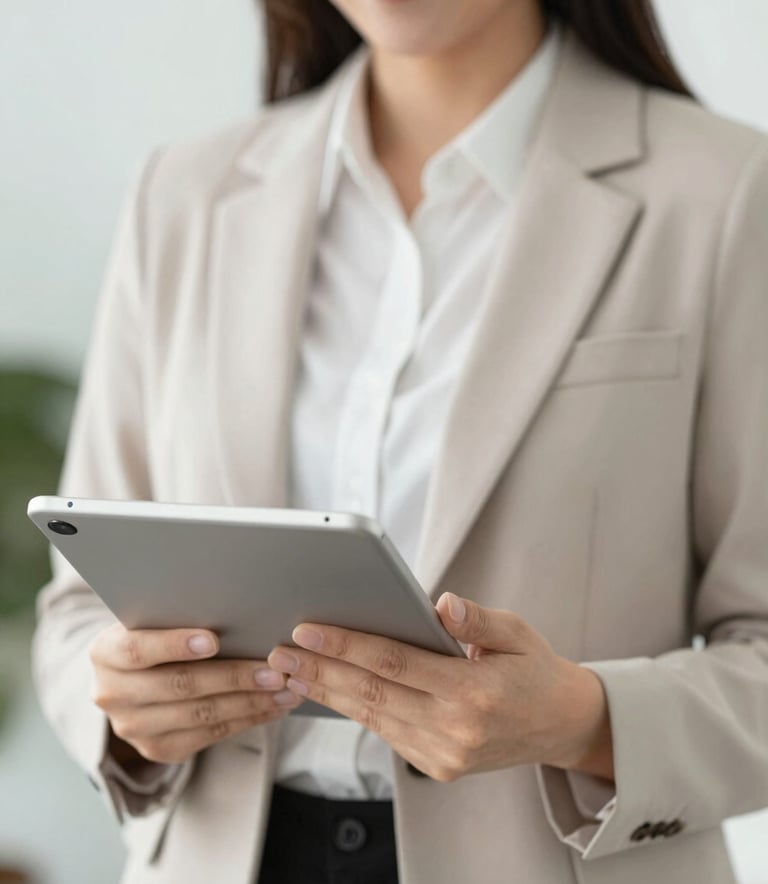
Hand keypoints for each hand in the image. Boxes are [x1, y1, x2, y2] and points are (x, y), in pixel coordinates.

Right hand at [90, 623, 302, 765]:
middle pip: (178, 686)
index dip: (174, 644)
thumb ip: (178, 613)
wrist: (131, 675)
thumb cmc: (155, 632)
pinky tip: (272, 707)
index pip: (137, 649)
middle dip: (232, 677)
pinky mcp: (157, 749)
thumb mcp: (153, 618)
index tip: (214, 639)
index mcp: (105, 653)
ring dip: (249, 702)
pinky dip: (246, 720)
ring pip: (199, 715)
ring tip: (285, 689)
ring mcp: (133, 727)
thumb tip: (235, 603)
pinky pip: (209, 735)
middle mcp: (112, 694)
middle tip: (275, 669)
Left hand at [268, 593, 612, 782]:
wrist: (560, 725)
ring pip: (372, 717)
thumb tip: (441, 603)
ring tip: (291, 669)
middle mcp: (455, 730)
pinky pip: (386, 732)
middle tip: (279, 650)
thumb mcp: (517, 633)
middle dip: (320, 669)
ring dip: (327, 692)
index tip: (307, 628)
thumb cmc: (535, 670)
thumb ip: (477, 619)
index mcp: (473, 692)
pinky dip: (353, 710)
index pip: (394, 662)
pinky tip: (328, 690)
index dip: (346, 644)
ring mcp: (443, 755)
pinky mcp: (436, 766)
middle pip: (371, 694)